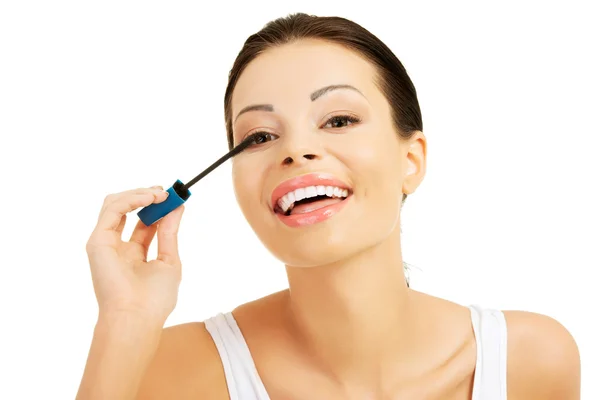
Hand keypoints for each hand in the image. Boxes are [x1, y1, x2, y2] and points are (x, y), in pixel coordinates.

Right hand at [85, 186, 184, 323]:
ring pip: (115, 204)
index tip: (173, 197)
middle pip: (127, 210)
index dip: (157, 207)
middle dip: (147, 196)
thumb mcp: (169, 259)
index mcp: (134, 255)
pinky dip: (130, 199)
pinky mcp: (97, 242)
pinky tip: (149, 199)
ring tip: (159, 194)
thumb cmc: (154, 299)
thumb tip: (177, 207)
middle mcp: (117, 247)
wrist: (137, 318)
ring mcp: (105, 244)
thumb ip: (169, 232)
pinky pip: (111, 210)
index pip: (144, 223)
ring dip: (139, 194)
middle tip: (166, 192)